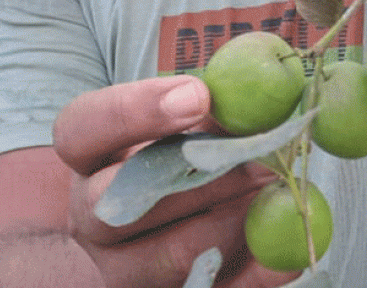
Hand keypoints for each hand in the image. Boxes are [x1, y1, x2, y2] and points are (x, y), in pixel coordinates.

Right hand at [53, 77, 291, 287]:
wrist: (160, 233)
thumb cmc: (178, 158)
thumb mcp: (181, 126)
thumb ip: (207, 110)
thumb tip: (259, 102)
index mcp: (89, 158)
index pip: (81, 129)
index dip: (136, 110)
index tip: (200, 96)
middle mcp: (92, 218)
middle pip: (122, 203)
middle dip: (202, 177)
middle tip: (262, 157)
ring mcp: (121, 268)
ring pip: (169, 256)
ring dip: (233, 224)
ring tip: (277, 197)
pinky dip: (253, 275)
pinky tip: (286, 256)